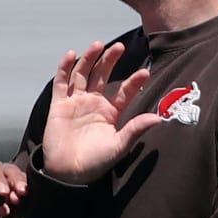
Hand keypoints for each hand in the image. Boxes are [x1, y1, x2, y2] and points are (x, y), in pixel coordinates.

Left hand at [0, 162, 27, 217]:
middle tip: (20, 192)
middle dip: (15, 180)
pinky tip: (28, 203)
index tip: (4, 192)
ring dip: (24, 186)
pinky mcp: (20, 189)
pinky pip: (28, 187)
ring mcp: (10, 181)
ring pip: (20, 178)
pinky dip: (29, 194)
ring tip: (24, 196)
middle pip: (8, 171)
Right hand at [42, 42, 160, 184]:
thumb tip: (158, 118)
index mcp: (110, 112)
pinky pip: (61, 83)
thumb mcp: (119, 146)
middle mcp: (93, 103)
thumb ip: (135, 129)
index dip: (133, 81)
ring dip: (89, 59)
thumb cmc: (96, 163)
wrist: (69, 173)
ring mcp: (75, 102)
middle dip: (110, 60)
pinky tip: (71, 54)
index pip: (124, 91)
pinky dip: (64, 68)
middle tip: (120, 46)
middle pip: (102, 75)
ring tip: (98, 44)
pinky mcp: (59, 105)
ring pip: (82, 74)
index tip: (145, 72)